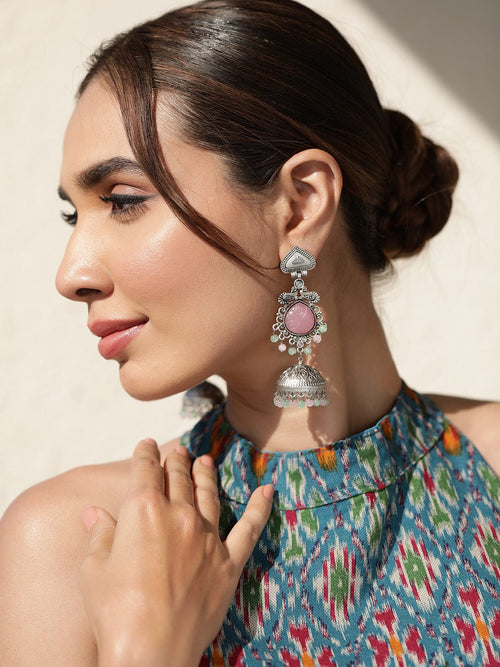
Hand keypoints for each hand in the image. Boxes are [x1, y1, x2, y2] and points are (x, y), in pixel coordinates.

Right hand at [79, 439, 272, 666]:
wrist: (150, 654)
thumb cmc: (115, 613)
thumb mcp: (94, 570)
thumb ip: (100, 535)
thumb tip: (94, 513)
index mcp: (143, 511)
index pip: (145, 470)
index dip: (145, 454)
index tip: (146, 445)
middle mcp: (179, 516)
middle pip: (178, 479)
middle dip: (175, 462)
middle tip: (177, 452)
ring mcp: (208, 538)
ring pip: (209, 495)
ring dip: (206, 475)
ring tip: (204, 461)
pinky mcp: (228, 563)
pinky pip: (249, 529)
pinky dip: (260, 508)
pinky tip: (267, 491)